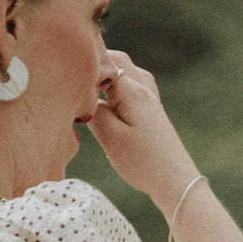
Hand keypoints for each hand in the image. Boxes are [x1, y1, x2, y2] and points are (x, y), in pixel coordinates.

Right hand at [85, 51, 198, 201]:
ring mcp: (150, 98)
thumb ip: (94, 111)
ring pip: (123, 72)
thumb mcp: (111, 138)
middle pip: (116, 59)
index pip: (105, 60)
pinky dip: (115, 87)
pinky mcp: (151, 109)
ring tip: (86, 89)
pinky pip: (130, 86)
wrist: (175, 181)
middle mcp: (144, 88)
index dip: (85, 63)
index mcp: (133, 91)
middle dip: (95, 64)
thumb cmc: (143, 162)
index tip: (67, 74)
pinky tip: (105, 102)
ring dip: (105, 76)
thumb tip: (83, 95)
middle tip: (73, 78)